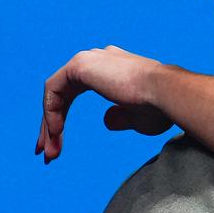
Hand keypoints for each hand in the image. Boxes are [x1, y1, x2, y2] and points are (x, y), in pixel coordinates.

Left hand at [36, 46, 174, 161]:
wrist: (166, 94)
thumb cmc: (160, 107)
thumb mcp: (137, 118)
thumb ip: (120, 117)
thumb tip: (107, 121)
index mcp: (112, 67)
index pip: (77, 91)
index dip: (63, 119)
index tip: (57, 145)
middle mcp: (99, 59)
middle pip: (64, 94)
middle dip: (52, 126)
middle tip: (47, 153)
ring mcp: (89, 59)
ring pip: (56, 93)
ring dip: (50, 124)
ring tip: (49, 152)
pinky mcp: (81, 65)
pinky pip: (54, 90)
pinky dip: (51, 113)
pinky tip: (56, 133)